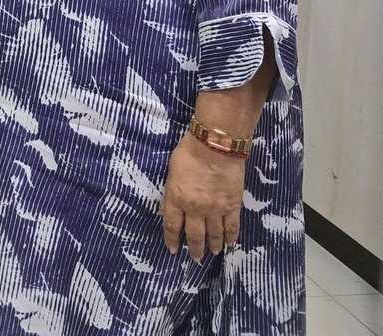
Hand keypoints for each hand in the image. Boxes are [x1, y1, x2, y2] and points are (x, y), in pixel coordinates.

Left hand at [161, 132, 246, 261]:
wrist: (215, 146)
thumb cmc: (189, 153)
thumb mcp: (172, 172)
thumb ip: (173, 192)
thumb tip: (174, 205)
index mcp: (176, 199)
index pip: (172, 225)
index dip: (171, 240)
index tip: (172, 250)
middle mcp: (195, 209)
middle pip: (194, 235)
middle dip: (194, 249)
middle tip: (195, 259)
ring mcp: (215, 209)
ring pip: (214, 235)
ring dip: (213, 246)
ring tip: (213, 254)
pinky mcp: (233, 206)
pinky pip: (232, 227)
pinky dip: (231, 238)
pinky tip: (230, 244)